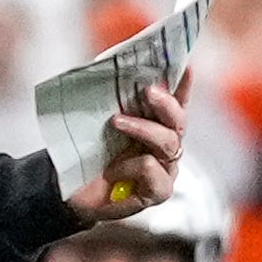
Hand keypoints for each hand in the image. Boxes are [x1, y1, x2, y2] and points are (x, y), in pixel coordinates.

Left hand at [93, 77, 186, 211]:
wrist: (74, 195)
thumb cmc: (89, 159)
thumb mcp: (99, 126)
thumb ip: (114, 105)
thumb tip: (113, 73)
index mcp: (156, 129)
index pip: (175, 105)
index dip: (183, 87)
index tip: (188, 67)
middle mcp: (167, 148)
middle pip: (179, 120)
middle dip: (165, 103)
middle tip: (147, 90)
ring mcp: (166, 169)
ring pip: (167, 141)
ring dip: (142, 128)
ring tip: (115, 122)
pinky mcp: (159, 191)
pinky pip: (150, 167)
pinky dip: (128, 166)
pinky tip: (112, 172)